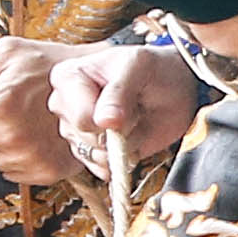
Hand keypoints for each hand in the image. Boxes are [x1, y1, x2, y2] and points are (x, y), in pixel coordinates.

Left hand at [0, 37, 89, 185]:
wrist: (94, 87)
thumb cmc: (48, 64)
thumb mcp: (8, 54)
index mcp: (0, 101)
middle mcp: (12, 135)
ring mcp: (28, 158)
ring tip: (1, 124)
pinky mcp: (42, 172)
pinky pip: (4, 172)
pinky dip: (6, 157)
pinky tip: (22, 137)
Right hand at [46, 44, 201, 167]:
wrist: (173, 88)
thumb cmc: (153, 70)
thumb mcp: (140, 66)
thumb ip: (120, 90)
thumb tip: (104, 121)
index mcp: (68, 78)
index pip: (81, 118)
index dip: (110, 119)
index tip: (130, 101)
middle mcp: (64, 106)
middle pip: (88, 139)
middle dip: (119, 131)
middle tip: (135, 109)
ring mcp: (74, 132)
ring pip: (96, 156)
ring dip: (124, 145)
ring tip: (134, 120)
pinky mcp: (89, 153)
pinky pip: (102, 170)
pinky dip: (123, 160)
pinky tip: (132, 139)